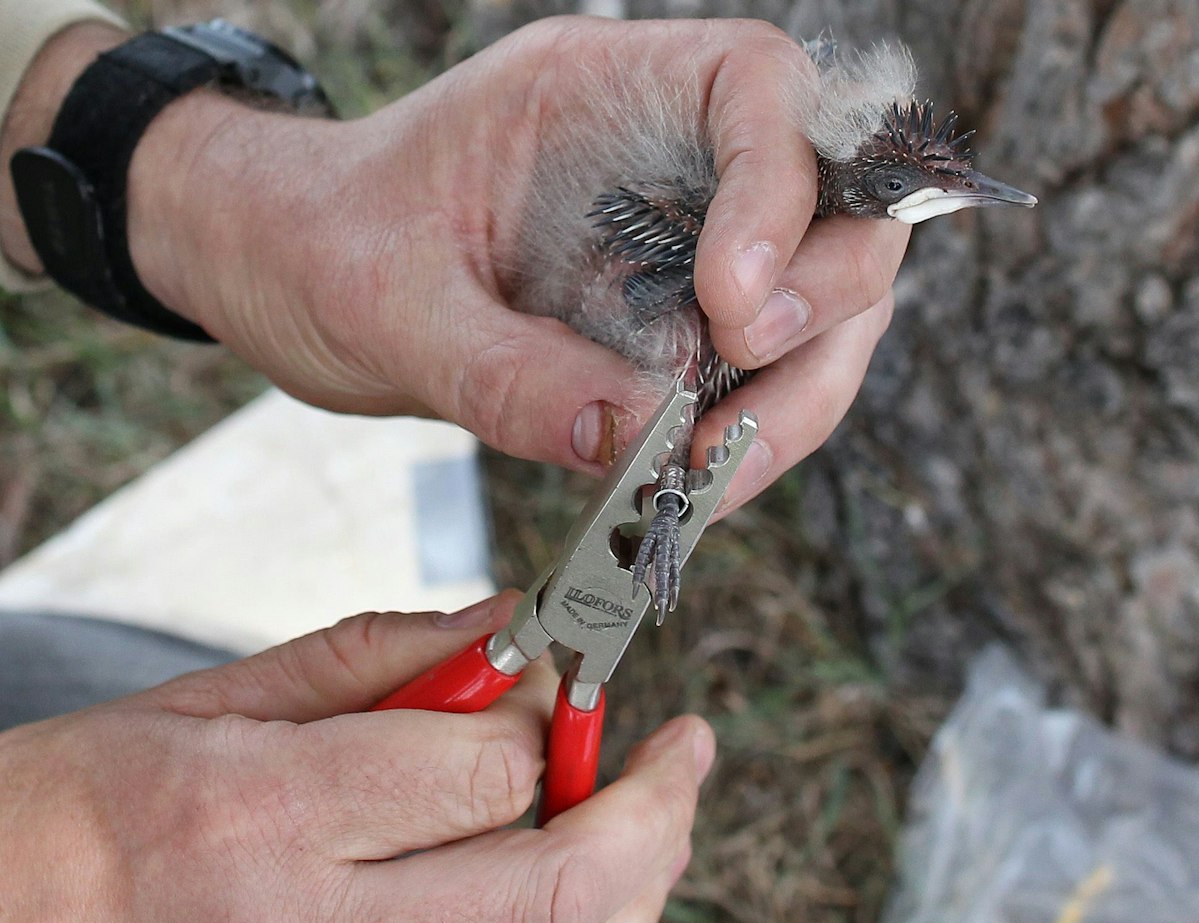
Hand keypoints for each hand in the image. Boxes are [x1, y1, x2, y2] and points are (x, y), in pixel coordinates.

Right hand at [0, 594, 711, 922]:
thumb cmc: (59, 821)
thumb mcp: (198, 704)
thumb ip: (372, 663)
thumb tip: (511, 626)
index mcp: (259, 817)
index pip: (484, 772)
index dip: (554, 721)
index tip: (563, 692)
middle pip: (552, 893)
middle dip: (655, 813)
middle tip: (681, 756)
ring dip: (636, 910)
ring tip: (657, 840)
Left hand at [3, 17, 903, 496]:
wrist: (288, 272)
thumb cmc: (321, 242)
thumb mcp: (383, 301)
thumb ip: (502, 369)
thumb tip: (630, 440)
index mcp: (606, 90)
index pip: (758, 90)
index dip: (779, 189)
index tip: (733, 303)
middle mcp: (679, 154)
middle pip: (841, 200)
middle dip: (823, 304)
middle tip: (739, 395)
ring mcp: (700, 237)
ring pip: (834, 297)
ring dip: (804, 393)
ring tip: (717, 474)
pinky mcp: (695, 320)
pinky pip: (779, 370)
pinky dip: (763, 435)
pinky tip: (704, 486)